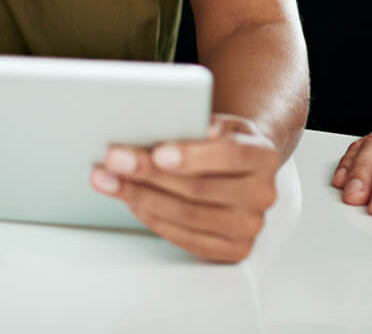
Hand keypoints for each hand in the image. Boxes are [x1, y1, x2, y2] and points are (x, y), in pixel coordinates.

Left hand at [92, 114, 281, 261]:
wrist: (243, 170)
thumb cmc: (221, 141)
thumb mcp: (218, 121)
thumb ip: (198, 122)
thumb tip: (162, 125)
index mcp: (263, 155)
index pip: (229, 155)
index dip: (193, 156)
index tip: (158, 153)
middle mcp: (263, 194)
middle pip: (199, 188)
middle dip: (149, 174)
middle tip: (113, 160)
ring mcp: (249, 226)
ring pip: (187, 215)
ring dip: (141, 197)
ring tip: (108, 180)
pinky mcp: (232, 250)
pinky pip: (185, 238)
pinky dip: (152, 218)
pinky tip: (130, 200)